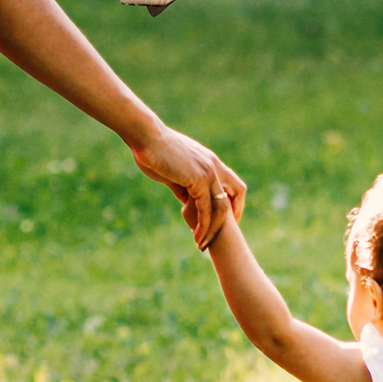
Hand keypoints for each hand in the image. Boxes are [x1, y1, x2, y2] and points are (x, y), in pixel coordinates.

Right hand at [132, 126, 246, 248]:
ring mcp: (208, 172)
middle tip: (220, 236)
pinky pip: (206, 209)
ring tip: (202, 244)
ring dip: (214, 228)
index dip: (233, 202)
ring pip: (221, 207)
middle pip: (236, 194)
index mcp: (210, 161)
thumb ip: (183, 187)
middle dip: (232, 217)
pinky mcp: (198, 180)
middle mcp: (214, 166)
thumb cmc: (154, 151)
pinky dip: (203, 225)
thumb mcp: (173, 172)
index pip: (232, 183)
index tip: (226, 219)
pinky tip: (196, 236)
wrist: (146, 137)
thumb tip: (186, 202)